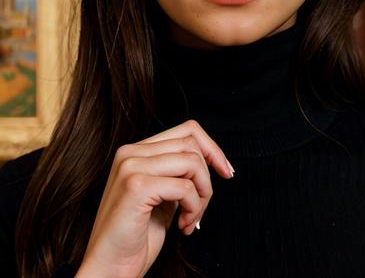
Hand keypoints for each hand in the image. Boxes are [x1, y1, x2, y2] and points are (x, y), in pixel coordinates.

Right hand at [75, 119, 233, 277]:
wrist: (108, 269)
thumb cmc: (135, 238)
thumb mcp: (163, 195)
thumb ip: (178, 173)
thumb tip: (211, 159)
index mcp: (135, 151)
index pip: (187, 130)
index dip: (212, 148)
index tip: (226, 171)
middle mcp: (130, 152)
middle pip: (191, 144)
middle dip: (207, 178)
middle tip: (201, 208)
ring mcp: (131, 166)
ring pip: (191, 163)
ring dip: (202, 195)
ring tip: (191, 219)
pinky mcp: (136, 186)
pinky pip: (185, 188)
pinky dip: (193, 208)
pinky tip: (182, 226)